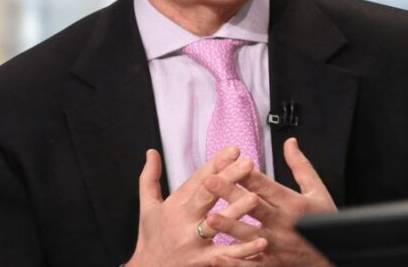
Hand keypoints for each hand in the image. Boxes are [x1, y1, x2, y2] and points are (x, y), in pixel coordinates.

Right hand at [126, 146, 267, 266]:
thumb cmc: (150, 238)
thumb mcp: (146, 207)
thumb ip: (150, 178)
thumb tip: (152, 152)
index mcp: (175, 205)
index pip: (197, 179)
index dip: (216, 164)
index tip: (234, 150)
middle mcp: (184, 221)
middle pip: (208, 196)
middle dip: (228, 178)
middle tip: (248, 163)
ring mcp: (194, 242)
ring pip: (218, 224)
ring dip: (236, 211)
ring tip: (255, 197)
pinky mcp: (202, 261)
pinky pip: (226, 255)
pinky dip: (243, 250)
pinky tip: (261, 242)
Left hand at [203, 138, 336, 266]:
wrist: (334, 258)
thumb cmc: (326, 223)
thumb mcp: (317, 191)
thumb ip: (300, 166)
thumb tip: (289, 142)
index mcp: (293, 203)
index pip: (266, 185)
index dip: (247, 174)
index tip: (229, 162)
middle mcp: (283, 223)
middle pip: (253, 206)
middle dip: (230, 193)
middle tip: (209, 181)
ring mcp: (277, 245)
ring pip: (249, 235)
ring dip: (229, 226)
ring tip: (209, 217)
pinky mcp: (273, 263)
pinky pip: (252, 264)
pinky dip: (235, 263)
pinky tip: (218, 257)